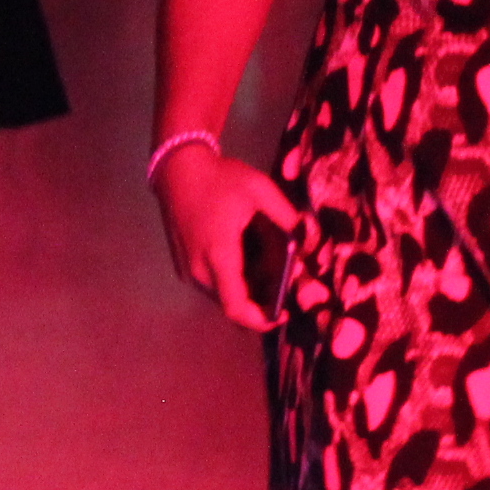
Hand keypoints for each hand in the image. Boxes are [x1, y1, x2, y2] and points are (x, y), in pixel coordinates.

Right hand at [153, 144, 301, 330]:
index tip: (285, 313)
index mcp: (219, 256)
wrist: (177, 169)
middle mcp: (200, 270)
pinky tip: (245, 255)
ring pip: (223, 295)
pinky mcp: (184, 264)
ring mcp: (188, 269)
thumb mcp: (261, 191)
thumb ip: (289, 219)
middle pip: (234, 304)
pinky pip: (213, 284)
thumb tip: (312, 243)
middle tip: (284, 279)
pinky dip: (234, 280)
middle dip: (262, 300)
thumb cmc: (219, 179)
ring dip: (248, 289)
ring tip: (267, 262)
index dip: (262, 320)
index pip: (237, 308)